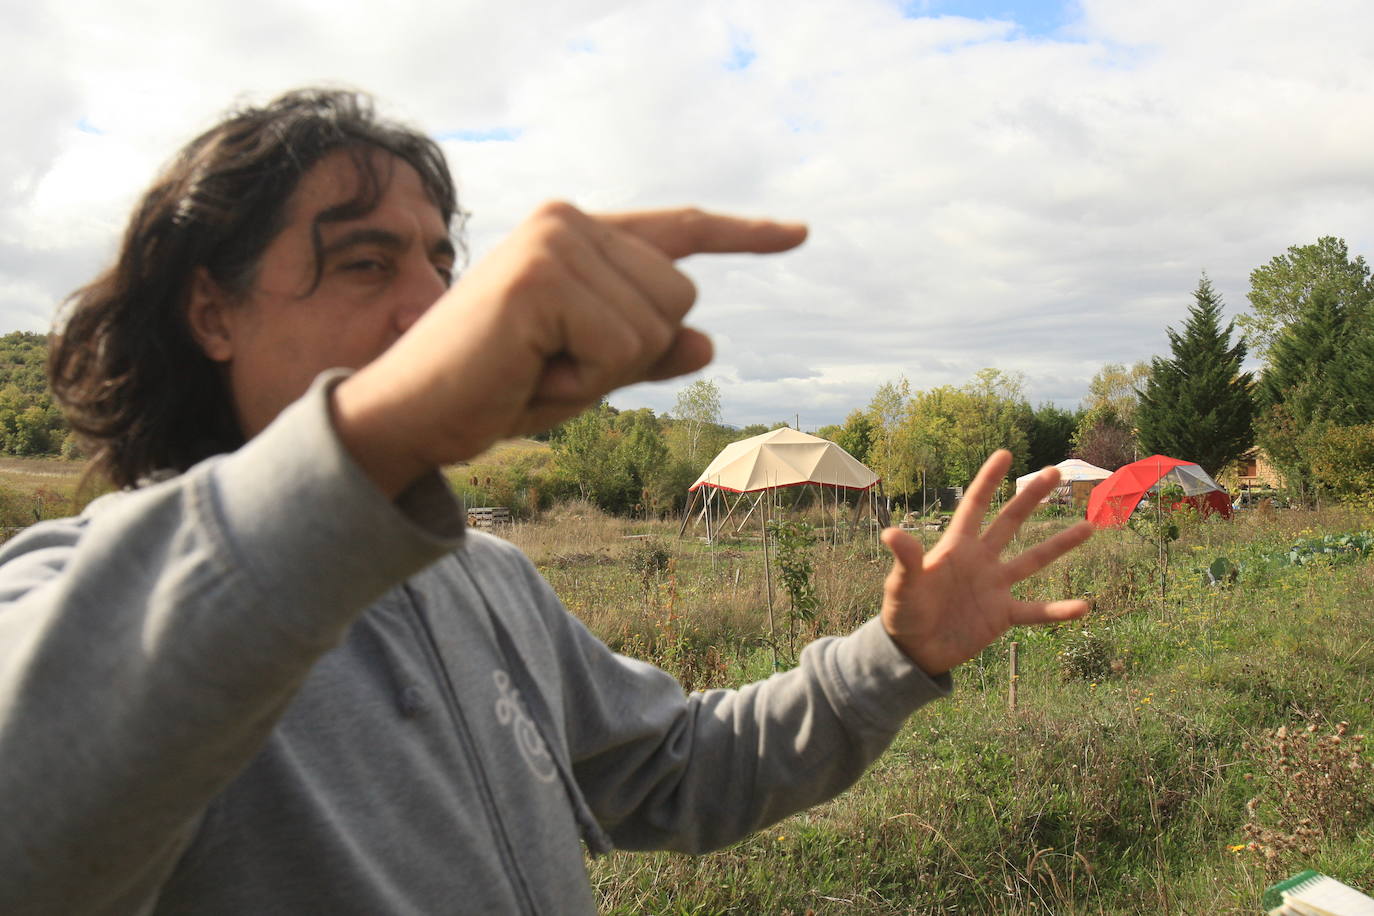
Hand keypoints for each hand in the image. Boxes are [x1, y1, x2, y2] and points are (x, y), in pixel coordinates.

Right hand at [334, 203, 805, 495]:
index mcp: (577, 233)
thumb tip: (706, 340)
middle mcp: (568, 220)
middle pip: (680, 299)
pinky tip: (530, 370)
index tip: (799, 234)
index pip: (678, 229)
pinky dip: (585, 380)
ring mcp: (555, 241)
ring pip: (657, 325)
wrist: (411, 416)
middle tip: (552, 364)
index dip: (743, 235)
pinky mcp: (543, 276)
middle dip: (631, 354)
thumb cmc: (493, 390)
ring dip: (605, 370)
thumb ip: (643, 351)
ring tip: (537, 367)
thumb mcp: (585, 372)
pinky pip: (622, 348)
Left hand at [879, 450, 1092, 676]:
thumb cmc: (903, 613)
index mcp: (956, 547)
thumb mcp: (902, 586)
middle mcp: (981, 561)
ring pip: (1033, 560)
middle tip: (1055, 471)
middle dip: (1031, 497)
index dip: (988, 480)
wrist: (914, 650)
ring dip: (1060, 544)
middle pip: (1010, 522)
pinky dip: (1058, 610)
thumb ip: (905, 560)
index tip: (1005, 453)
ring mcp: (995, 586)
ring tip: (1089, 526)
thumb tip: (890, 534)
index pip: (975, 506)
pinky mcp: (1003, 615)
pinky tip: (1084, 607)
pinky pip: (1036, 611)